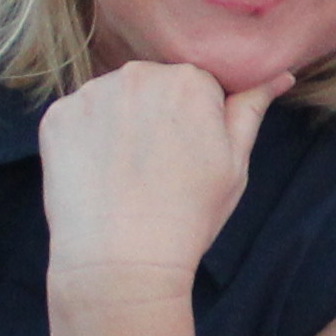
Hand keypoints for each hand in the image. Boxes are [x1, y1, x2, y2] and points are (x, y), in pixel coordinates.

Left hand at [37, 56, 273, 294]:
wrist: (120, 262)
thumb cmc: (188, 216)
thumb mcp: (234, 165)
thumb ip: (250, 110)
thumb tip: (279, 73)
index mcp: (189, 80)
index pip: (197, 85)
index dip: (196, 121)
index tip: (189, 156)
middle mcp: (138, 74)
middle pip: (153, 84)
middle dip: (156, 114)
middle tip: (158, 167)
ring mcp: (91, 94)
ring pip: (113, 97)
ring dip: (119, 122)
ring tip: (125, 172)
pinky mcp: (56, 117)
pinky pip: (76, 116)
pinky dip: (84, 138)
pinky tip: (96, 173)